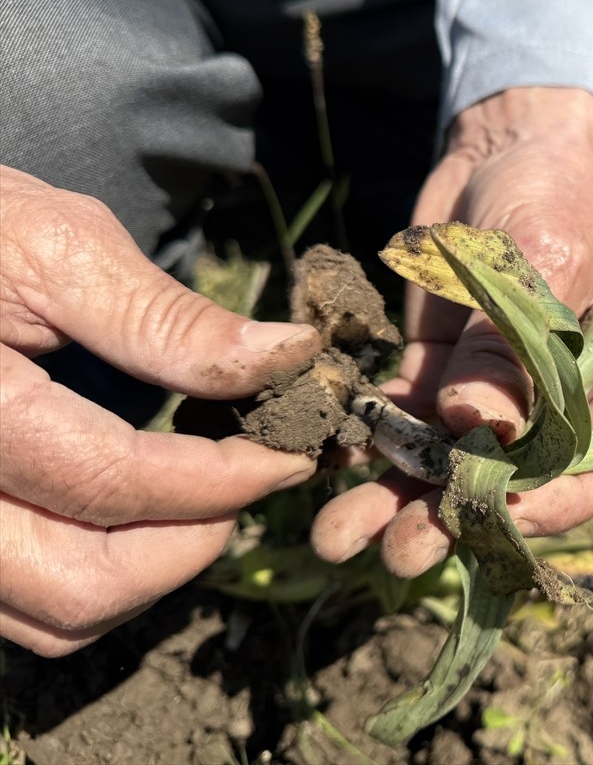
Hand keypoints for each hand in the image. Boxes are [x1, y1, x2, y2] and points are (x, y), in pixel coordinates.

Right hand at [0, 166, 322, 655]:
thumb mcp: (57, 247)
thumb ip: (165, 319)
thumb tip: (286, 357)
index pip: (111, 483)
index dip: (225, 477)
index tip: (293, 452)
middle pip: (81, 587)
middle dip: (192, 538)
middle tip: (252, 474)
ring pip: (57, 614)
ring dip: (153, 565)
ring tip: (204, 484)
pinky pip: (30, 601)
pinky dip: (105, 567)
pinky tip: (143, 501)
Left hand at [311, 88, 592, 574]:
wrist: (502, 148)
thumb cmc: (549, 192)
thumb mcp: (540, 257)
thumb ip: (514, 344)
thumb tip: (479, 428)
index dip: (555, 505)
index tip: (494, 521)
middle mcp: (560, 399)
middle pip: (514, 480)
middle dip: (452, 519)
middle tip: (399, 552)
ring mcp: (496, 391)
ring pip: (449, 461)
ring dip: (396, 497)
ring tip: (341, 535)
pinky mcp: (441, 372)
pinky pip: (406, 420)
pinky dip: (370, 443)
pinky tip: (330, 460)